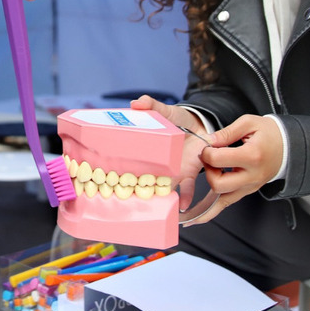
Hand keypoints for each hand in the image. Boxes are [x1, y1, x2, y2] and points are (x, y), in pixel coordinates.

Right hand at [128, 95, 209, 211]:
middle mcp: (156, 165)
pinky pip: (186, 188)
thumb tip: (135, 103)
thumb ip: (151, 105)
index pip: (129, 162)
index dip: (118, 171)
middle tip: (127, 201)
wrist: (201, 126)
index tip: (107, 181)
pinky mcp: (188, 173)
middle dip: (136, 191)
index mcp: (147, 150)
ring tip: (153, 207)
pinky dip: (185, 197)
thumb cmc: (179, 119)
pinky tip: (182, 206)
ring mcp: (172, 171)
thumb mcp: (165, 111)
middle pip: (142, 181)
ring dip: (158, 198)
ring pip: (162, 188)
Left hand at [181, 115, 283, 225]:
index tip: (207, 147)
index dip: (206, 152)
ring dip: (205, 190)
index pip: (218, 160)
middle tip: (208, 160)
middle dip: (207, 171)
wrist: (288, 147)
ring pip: (221, 200)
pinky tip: (193, 219)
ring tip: (191, 191)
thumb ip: (226, 132)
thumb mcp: (249, 123)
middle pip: (218, 184)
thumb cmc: (268, 133)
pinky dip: (209, 213)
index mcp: (251, 156)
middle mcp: (251, 176)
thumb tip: (208, 142)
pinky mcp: (246, 192)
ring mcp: (249, 187)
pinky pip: (225, 205)